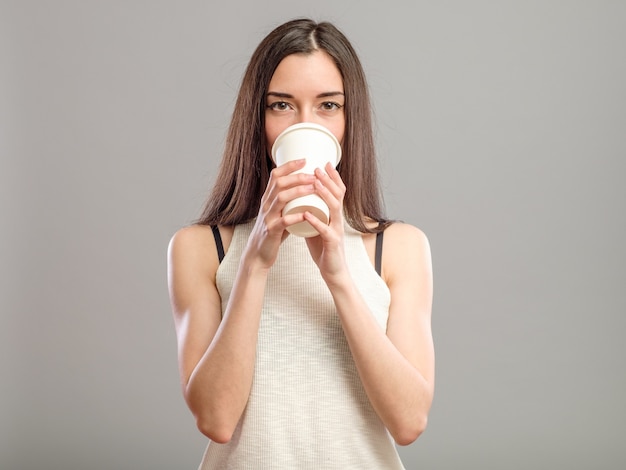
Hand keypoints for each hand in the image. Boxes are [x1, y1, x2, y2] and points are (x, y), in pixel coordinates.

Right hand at [245, 159, 316, 269]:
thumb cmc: (273, 233)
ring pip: (280, 198)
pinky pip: (283, 221)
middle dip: (297, 176)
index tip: (305, 160)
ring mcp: (267, 217)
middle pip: (279, 183)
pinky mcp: (271, 231)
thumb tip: (308, 190)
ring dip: (298, 191)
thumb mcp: (279, 213)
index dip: (289, 166)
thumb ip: (290, 203)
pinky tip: (305, 214)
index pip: (276, 175)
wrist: (258, 253)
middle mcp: (266, 204)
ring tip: (313, 188)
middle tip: (313, 174)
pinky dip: (295, 216)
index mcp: (268, 198)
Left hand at [304, 162, 349, 284]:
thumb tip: (299, 200)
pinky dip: (316, 221)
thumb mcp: (317, 225)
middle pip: (338, 195)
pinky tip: (307, 213)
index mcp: (334, 215)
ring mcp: (337, 230)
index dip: (332, 177)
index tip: (324, 163)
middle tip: (318, 167)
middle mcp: (338, 220)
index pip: (337, 192)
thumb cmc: (323, 248)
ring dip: (324, 195)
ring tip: (315, 184)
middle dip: (328, 180)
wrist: (332, 270)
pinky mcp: (332, 243)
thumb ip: (311, 213)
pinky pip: (325, 230)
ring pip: (334, 208)